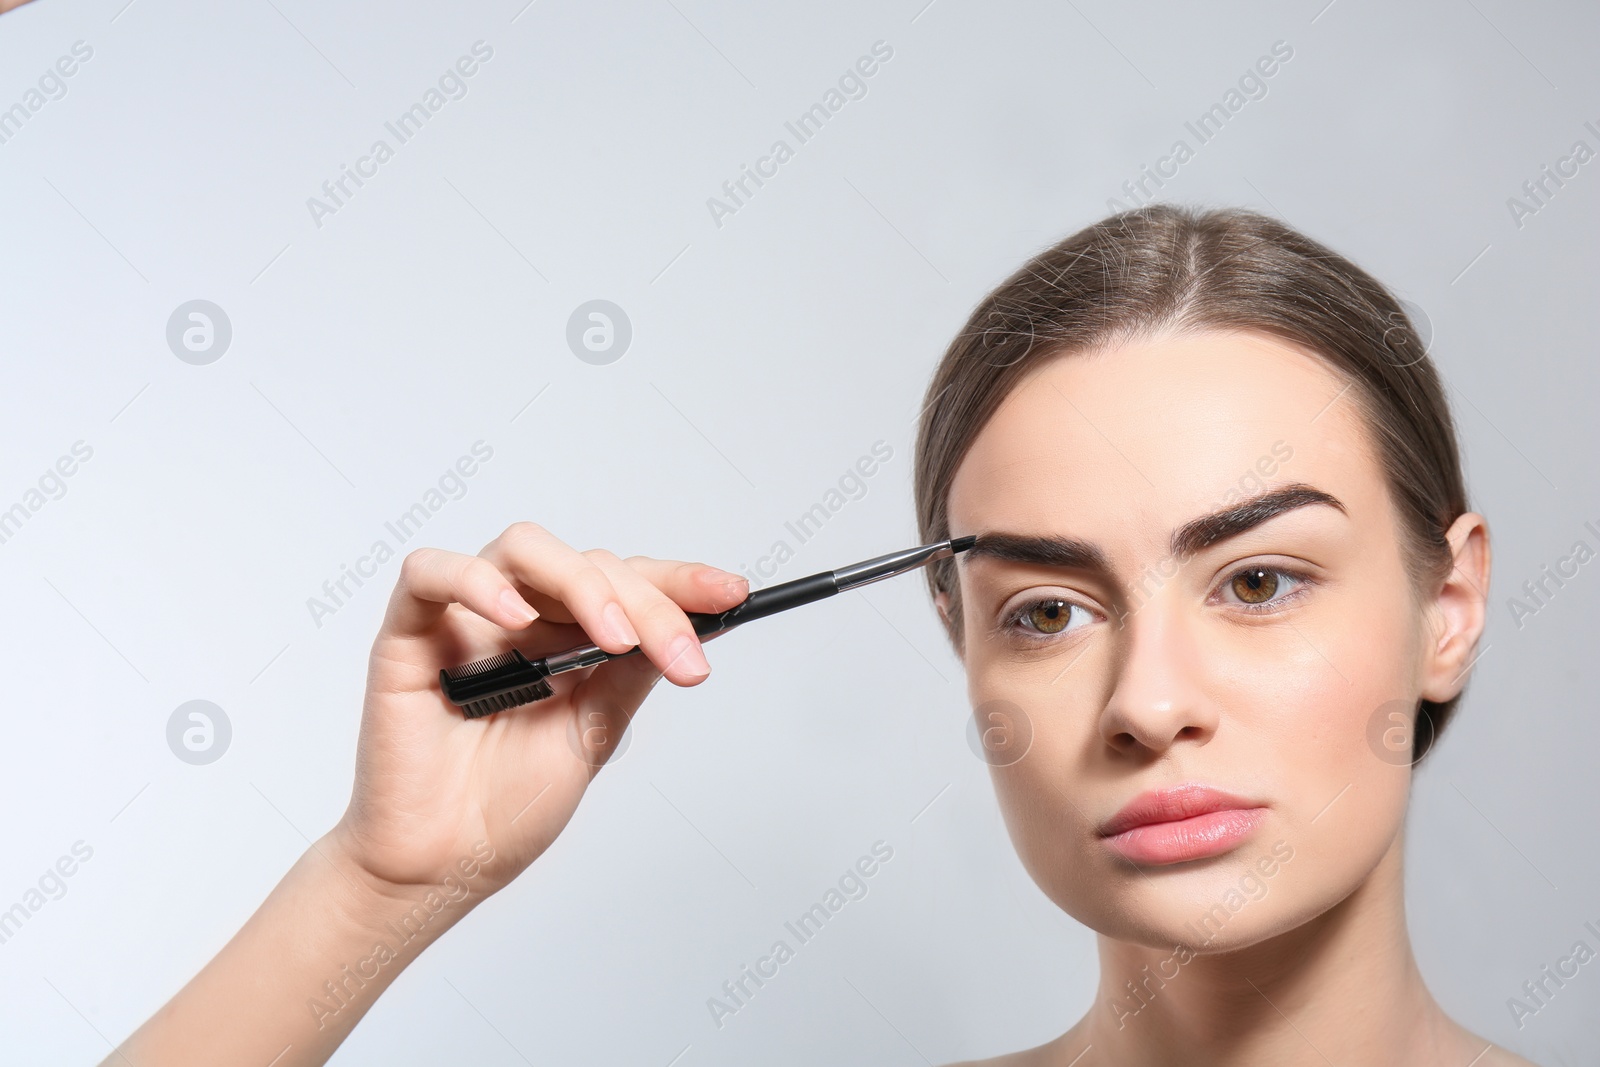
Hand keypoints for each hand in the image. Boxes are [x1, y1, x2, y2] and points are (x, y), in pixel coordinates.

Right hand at [331, 521, 748, 899]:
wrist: (444, 864)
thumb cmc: (506, 806)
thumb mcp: (593, 733)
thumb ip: (630, 675)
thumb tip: (692, 627)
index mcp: (568, 638)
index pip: (628, 585)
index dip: (681, 583)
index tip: (733, 595)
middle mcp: (521, 618)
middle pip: (590, 565)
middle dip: (647, 603)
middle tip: (680, 654)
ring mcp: (466, 620)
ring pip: (525, 549)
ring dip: (581, 584)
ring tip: (611, 638)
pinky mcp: (409, 633)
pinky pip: (430, 574)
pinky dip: (476, 582)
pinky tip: (516, 618)